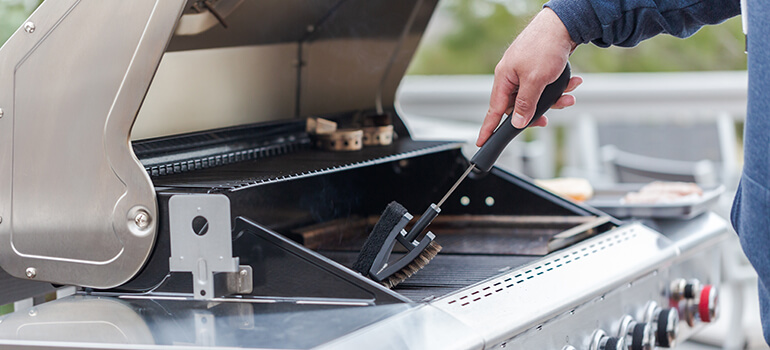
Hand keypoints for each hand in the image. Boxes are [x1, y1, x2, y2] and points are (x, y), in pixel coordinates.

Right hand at [476, 8, 580, 146]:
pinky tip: (572, 83)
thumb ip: (525, 104)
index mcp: (504, 78)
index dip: (488, 128)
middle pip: (518, 106)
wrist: (563, 24)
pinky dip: (559, 88)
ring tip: (567, 96)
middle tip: (545, 121)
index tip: (481, 142)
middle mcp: (512, 76)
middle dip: (537, 112)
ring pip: (535, 97)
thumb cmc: (544, 46)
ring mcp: (525, 72)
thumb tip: (517, 122)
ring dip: (553, 99)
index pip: (494, 110)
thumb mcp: (535, 80)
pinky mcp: (538, 68)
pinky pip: (545, 86)